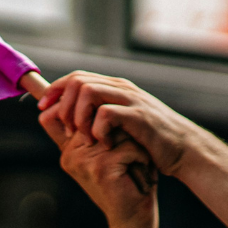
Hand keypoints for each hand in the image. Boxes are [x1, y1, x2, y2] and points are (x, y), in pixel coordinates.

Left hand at [37, 71, 198, 175]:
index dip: (55, 91)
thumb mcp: (123, 123)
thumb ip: (100, 115)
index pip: (76, 77)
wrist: (184, 150)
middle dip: (63, 104)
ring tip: (83, 136)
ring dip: (78, 116)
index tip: (43, 108)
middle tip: (65, 128)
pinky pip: (106, 114)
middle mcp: (121, 88)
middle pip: (78, 81)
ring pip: (88, 91)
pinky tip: (104, 144)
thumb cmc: (151, 140)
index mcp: (115, 88)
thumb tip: (68, 118)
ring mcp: (131, 100)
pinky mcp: (139, 116)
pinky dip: (98, 130)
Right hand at [39, 104, 157, 227]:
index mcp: (68, 149)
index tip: (102, 116)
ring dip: (132, 143)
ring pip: (115, 128)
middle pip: (96, 115)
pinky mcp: (100, 168)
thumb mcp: (106, 153)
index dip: (74, 105)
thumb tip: (94, 97)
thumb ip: (94, 130)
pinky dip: (140, 156)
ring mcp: (83, 160)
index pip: (58, 114)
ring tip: (133, 164)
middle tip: (127, 154)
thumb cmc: (125, 180)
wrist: (132, 218)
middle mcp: (70, 153)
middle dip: (120, 129)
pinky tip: (138, 171)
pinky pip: (127, 146)